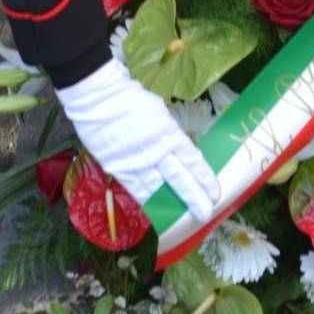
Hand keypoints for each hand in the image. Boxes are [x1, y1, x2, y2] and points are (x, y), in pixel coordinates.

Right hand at [55, 58, 220, 220]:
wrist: (98, 99)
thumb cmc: (131, 100)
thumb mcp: (159, 113)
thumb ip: (168, 134)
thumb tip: (177, 150)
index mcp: (169, 134)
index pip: (192, 161)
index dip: (204, 178)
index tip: (215, 192)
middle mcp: (155, 152)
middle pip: (180, 180)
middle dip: (195, 198)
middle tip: (206, 212)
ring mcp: (136, 163)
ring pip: (158, 189)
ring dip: (172, 203)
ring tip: (184, 215)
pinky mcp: (118, 169)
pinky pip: (136, 189)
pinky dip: (149, 200)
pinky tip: (158, 209)